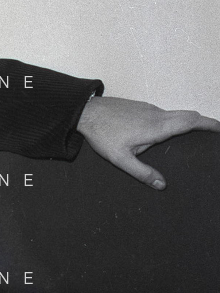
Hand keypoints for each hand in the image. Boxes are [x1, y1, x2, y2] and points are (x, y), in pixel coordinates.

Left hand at [76, 96, 219, 188]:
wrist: (85, 112)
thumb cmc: (102, 134)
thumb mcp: (121, 159)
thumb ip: (142, 172)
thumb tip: (162, 185)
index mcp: (157, 127)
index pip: (191, 122)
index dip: (209, 124)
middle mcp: (157, 114)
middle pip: (188, 115)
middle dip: (203, 122)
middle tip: (213, 132)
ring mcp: (149, 108)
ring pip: (175, 113)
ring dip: (187, 121)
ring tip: (194, 134)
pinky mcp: (141, 107)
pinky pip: (163, 113)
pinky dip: (173, 120)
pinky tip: (166, 132)